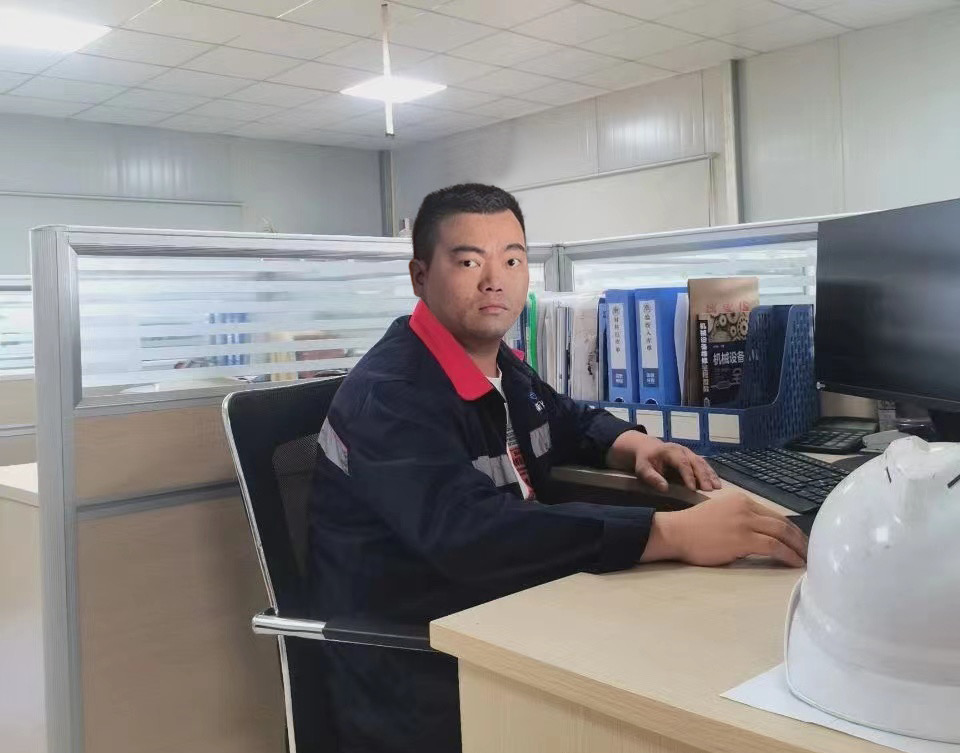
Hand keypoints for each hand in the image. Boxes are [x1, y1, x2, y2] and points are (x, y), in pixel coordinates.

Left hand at [609, 431, 719, 491]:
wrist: (648, 448)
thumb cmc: (646, 460)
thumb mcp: (643, 469)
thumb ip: (652, 478)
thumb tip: (664, 488)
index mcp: (670, 451)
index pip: (682, 463)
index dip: (688, 476)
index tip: (693, 489)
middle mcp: (682, 450)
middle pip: (695, 462)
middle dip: (703, 477)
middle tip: (709, 490)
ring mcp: (689, 453)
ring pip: (702, 463)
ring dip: (710, 475)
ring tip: (717, 487)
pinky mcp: (692, 457)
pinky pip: (704, 464)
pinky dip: (711, 473)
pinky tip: (716, 483)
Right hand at [641, 491, 807, 567]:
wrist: (676, 532)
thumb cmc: (694, 528)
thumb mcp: (721, 513)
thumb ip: (741, 520)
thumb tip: (760, 537)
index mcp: (741, 499)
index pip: (773, 514)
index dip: (790, 529)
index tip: (798, 540)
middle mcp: (746, 507)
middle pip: (782, 522)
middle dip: (799, 538)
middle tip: (809, 551)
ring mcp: (745, 522)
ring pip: (782, 533)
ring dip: (798, 547)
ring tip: (806, 559)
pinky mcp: (743, 538)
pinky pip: (774, 546)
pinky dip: (788, 555)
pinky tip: (795, 563)